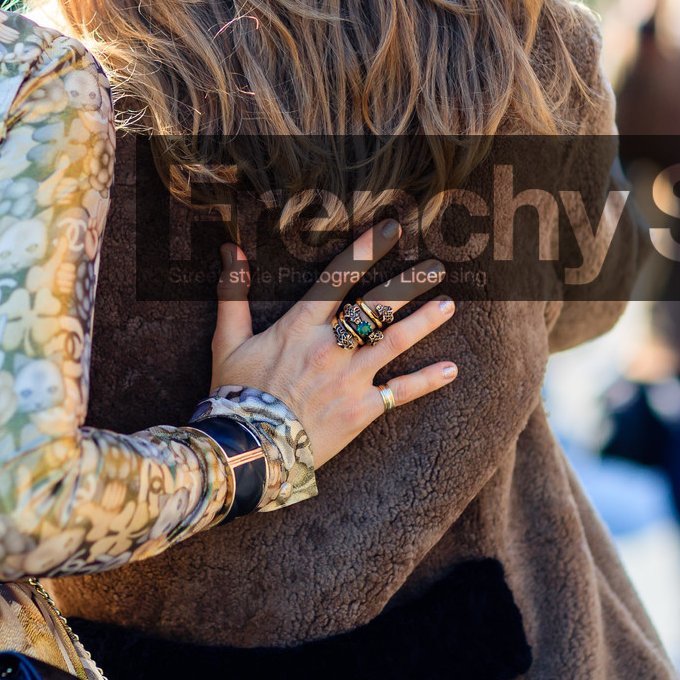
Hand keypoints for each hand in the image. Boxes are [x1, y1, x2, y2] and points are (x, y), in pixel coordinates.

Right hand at [209, 221, 456, 465]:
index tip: (390, 229)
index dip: (366, 250)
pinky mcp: (362, 410)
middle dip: (408, 283)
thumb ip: (233, 293)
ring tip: (448, 304)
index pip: (338, 278)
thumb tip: (232, 248)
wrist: (249, 450)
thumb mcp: (227, 340)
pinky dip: (428, 380)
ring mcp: (350, 378)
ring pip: (395, 341)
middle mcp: (331, 347)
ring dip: (425, 321)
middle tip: (435, 266)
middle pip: (376, 305)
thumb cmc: (236, 395)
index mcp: (300, 326)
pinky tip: (451, 368)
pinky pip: (401, 392)